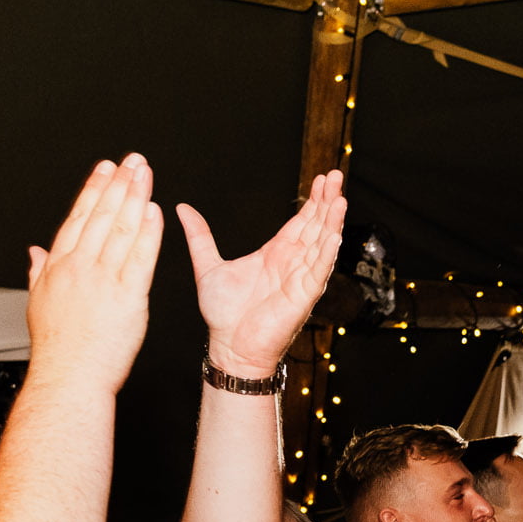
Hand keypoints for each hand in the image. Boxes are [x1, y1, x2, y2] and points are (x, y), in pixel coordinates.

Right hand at [26, 153, 162, 394]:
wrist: (69, 378)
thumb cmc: (58, 350)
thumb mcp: (38, 304)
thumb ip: (38, 272)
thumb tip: (35, 253)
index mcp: (58, 267)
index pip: (78, 218)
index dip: (93, 190)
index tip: (104, 169)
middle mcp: (80, 269)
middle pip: (102, 216)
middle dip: (118, 184)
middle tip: (132, 161)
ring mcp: (104, 281)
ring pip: (121, 230)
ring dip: (135, 198)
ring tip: (145, 175)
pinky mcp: (128, 298)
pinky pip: (141, 259)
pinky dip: (149, 234)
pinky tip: (155, 212)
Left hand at [181, 168, 347, 377]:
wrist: (229, 346)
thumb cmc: (224, 314)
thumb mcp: (208, 265)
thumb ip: (200, 236)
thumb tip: (183, 208)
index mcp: (276, 254)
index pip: (301, 222)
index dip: (313, 201)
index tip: (322, 179)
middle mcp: (293, 263)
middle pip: (316, 226)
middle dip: (327, 201)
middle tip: (336, 175)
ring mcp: (301, 279)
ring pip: (322, 244)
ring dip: (332, 221)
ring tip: (340, 198)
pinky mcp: (303, 296)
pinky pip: (318, 270)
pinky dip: (327, 252)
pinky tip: (334, 234)